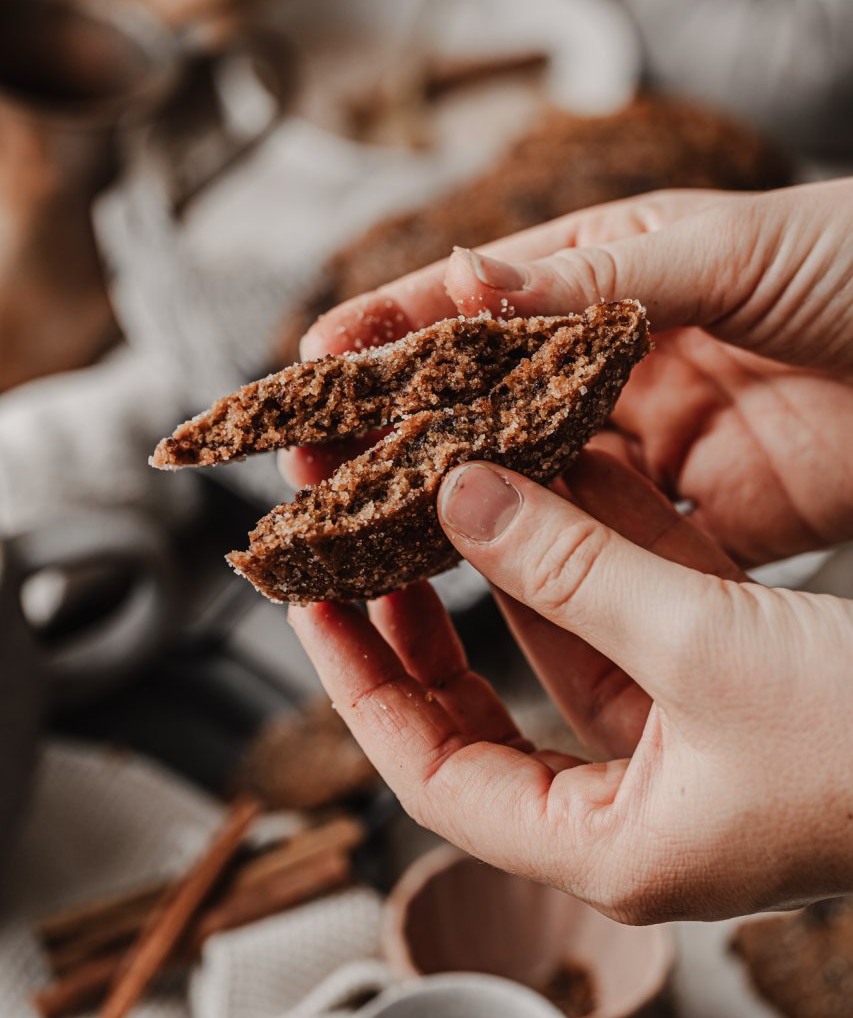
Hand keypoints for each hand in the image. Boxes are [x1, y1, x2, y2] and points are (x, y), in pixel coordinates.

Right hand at [291, 181, 852, 566]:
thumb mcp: (727, 249)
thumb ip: (602, 276)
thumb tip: (469, 276)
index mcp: (613, 271)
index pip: (480, 302)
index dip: (392, 330)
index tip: (314, 364)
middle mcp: (618, 362)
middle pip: (485, 400)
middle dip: (399, 427)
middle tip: (316, 460)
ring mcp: (656, 444)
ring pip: (535, 481)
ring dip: (459, 501)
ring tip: (374, 524)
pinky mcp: (705, 522)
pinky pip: (613, 550)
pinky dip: (555, 565)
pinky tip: (493, 578)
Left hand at [291, 450, 852, 921]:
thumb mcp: (706, 651)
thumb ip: (574, 568)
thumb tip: (460, 495)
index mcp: (609, 843)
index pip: (429, 767)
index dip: (356, 677)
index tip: (305, 597)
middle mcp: (631, 794)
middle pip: (480, 699)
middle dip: (415, 608)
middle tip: (353, 528)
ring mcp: (679, 731)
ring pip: (556, 632)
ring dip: (503, 552)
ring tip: (429, 473)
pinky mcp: (724, 674)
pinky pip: (631, 600)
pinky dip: (594, 535)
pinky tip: (552, 464)